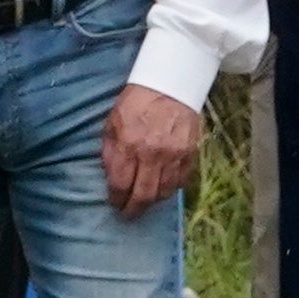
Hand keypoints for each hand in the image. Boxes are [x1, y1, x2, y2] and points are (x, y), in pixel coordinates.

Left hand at [102, 77, 203, 211]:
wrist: (170, 84)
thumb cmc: (137, 102)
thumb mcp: (112, 122)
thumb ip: (110, 150)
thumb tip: (109, 175)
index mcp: (128, 145)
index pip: (120, 184)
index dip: (116, 199)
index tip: (115, 203)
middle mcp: (151, 154)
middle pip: (142, 196)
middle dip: (133, 209)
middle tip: (128, 213)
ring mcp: (173, 156)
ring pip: (163, 193)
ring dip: (152, 202)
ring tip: (145, 202)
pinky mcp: (189, 154)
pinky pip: (180, 182)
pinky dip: (170, 189)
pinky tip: (162, 188)